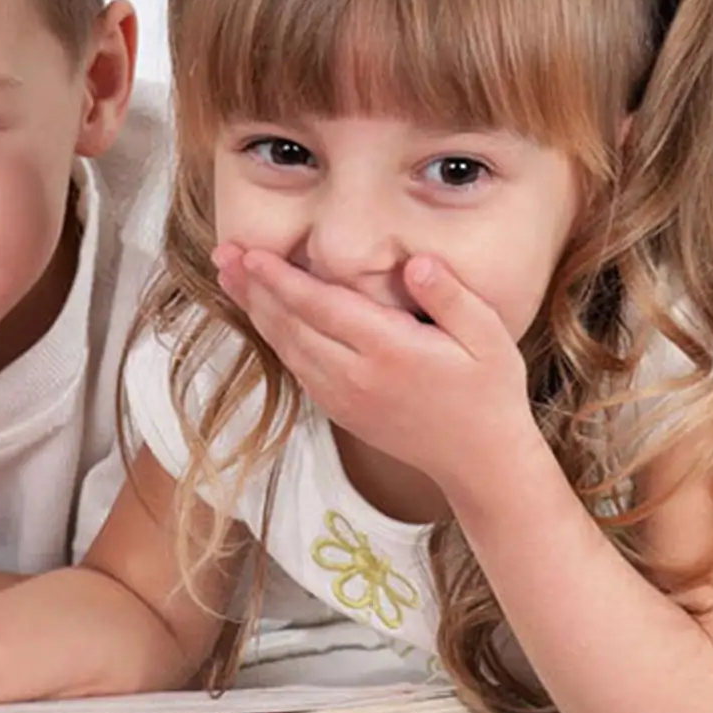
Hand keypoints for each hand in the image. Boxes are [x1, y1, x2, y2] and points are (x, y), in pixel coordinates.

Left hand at [213, 244, 541, 504]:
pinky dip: (274, 339)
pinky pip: (298, 369)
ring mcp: (344, 398)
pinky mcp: (340, 411)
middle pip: (291, 326)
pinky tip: (262, 316)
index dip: (281, 280)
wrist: (476, 460)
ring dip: (255, 311)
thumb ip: (451, 297)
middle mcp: (356, 376)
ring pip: (287, 348)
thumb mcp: (488, 337)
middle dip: (254, 288)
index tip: (251, 254)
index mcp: (388, 351)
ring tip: (230, 277)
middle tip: (224, 253)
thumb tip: (417, 265)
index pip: (321, 308)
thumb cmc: (488, 391)